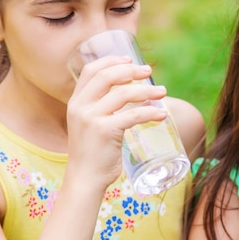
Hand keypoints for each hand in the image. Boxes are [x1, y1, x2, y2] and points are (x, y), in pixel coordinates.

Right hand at [65, 55, 167, 193]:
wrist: (84, 180)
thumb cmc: (92, 154)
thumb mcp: (89, 125)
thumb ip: (100, 109)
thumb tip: (129, 94)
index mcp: (75, 102)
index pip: (91, 70)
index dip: (111, 61)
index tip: (129, 60)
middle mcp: (80, 107)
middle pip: (108, 76)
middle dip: (131, 70)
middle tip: (149, 71)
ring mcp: (91, 118)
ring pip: (123, 94)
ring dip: (147, 90)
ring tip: (163, 92)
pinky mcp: (105, 131)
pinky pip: (133, 115)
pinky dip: (151, 112)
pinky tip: (162, 114)